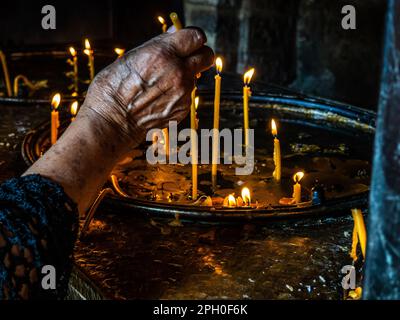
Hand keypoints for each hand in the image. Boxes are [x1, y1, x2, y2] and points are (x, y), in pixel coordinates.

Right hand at [81, 27, 213, 147]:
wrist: (112, 122)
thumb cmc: (114, 87)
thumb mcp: (131, 57)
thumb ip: (159, 44)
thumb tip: (176, 32)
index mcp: (164, 54)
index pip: (196, 37)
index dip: (192, 38)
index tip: (187, 42)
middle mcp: (178, 73)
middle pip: (207, 56)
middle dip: (199, 55)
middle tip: (186, 58)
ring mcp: (183, 93)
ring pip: (196, 77)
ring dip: (185, 76)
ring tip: (160, 83)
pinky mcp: (183, 109)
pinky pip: (188, 95)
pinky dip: (178, 94)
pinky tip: (159, 98)